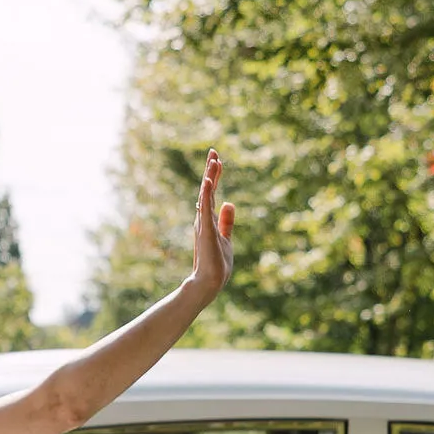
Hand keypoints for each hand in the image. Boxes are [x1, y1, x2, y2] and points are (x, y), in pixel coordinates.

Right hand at [187, 153, 234, 302]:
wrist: (209, 282)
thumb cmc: (216, 264)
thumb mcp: (225, 238)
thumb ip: (227, 221)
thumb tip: (230, 202)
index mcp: (208, 219)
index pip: (211, 193)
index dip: (214, 175)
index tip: (217, 159)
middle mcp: (203, 218)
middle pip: (207, 189)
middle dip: (211, 170)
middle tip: (214, 150)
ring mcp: (203, 223)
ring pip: (206, 195)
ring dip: (209, 177)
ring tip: (214, 159)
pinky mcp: (205, 230)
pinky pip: (205, 208)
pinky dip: (207, 194)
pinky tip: (209, 181)